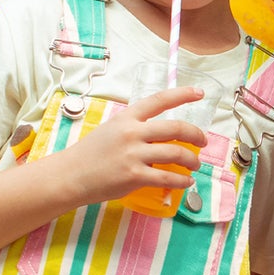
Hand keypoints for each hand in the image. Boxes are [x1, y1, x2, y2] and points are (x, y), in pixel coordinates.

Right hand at [62, 85, 209, 205]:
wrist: (70, 175)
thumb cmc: (91, 154)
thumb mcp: (111, 129)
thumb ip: (134, 128)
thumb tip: (159, 135)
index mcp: (127, 118)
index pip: (159, 100)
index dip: (182, 94)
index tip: (199, 93)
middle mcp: (132, 133)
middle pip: (176, 128)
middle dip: (196, 134)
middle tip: (203, 141)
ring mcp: (133, 154)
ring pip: (176, 154)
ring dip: (192, 160)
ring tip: (195, 165)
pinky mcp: (134, 176)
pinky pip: (167, 178)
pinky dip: (182, 180)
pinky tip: (187, 181)